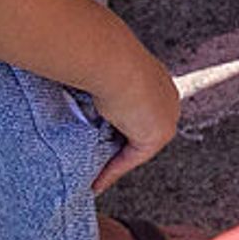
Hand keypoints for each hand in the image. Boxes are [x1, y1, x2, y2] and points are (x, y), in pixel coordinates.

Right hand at [92, 41, 181, 188]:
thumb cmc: (100, 56)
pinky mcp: (158, 134)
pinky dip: (112, 171)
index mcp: (155, 78)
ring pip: (136, 145)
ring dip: (113, 159)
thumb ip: (98, 83)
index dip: (118, 124)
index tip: (100, 138)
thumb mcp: (100, 71)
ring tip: (91, 174)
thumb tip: (72, 84)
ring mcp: (166, 115)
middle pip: (139, 129)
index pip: (138, 108)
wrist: (111, 60)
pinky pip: (132, 158)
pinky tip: (95, 183)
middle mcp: (166, 96)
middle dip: (117, 146)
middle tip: (93, 160)